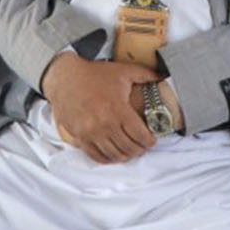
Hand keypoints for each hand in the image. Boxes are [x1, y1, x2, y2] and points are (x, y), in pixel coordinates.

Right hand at [40, 54, 162, 163]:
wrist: (65, 78)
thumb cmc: (95, 74)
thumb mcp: (123, 70)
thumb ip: (146, 74)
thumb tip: (164, 76)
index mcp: (118, 109)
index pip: (139, 135)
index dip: (149, 141)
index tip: (152, 141)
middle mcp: (105, 124)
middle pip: (128, 148)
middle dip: (139, 149)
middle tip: (143, 146)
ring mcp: (91, 133)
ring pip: (114, 155)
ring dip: (125, 156)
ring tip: (130, 151)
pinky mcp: (80, 137)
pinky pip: (96, 156)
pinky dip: (108, 159)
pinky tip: (114, 155)